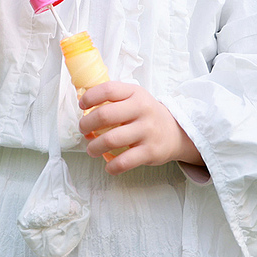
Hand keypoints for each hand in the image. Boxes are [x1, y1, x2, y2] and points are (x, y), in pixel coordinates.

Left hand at [78, 81, 203, 173]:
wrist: (175, 132)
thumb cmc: (146, 114)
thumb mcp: (134, 98)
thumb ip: (113, 98)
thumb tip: (84, 107)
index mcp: (135, 93)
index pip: (108, 90)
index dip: (90, 98)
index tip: (82, 106)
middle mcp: (142, 109)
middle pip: (104, 115)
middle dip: (86, 125)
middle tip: (84, 130)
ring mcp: (147, 131)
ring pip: (110, 140)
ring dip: (94, 147)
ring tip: (91, 149)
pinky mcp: (150, 151)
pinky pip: (124, 162)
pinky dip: (111, 166)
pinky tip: (108, 166)